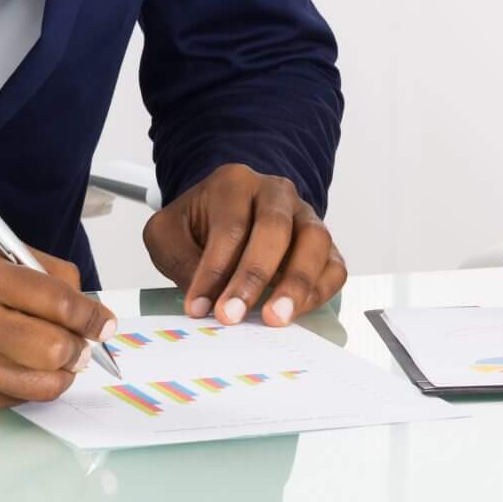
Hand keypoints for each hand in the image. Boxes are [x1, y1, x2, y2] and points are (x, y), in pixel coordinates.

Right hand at [0, 238, 116, 410]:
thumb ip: (35, 268)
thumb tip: (84, 300)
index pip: (56, 299)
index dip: (92, 315)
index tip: (105, 322)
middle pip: (53, 346)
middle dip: (81, 347)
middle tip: (85, 343)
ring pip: (39, 382)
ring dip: (64, 374)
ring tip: (65, 362)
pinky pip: (12, 399)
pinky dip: (30, 388)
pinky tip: (28, 372)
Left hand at [144, 162, 347, 325]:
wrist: (226, 216)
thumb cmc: (197, 226)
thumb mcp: (167, 233)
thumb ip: (177, 258)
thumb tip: (202, 299)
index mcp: (235, 183)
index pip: (229, 226)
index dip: (213, 270)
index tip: (199, 307)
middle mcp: (276, 193)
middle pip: (275, 229)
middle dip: (253, 276)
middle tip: (233, 315)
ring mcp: (306, 217)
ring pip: (315, 242)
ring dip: (296, 284)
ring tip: (275, 318)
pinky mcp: (325, 246)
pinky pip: (334, 266)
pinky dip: (320, 290)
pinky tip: (296, 313)